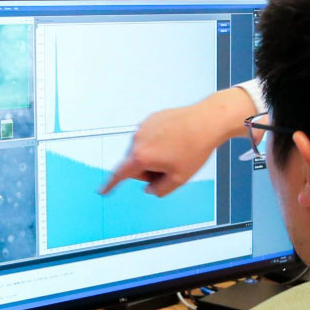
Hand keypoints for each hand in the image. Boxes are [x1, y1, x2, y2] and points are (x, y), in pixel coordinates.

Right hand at [100, 86, 253, 196]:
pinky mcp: (152, 119)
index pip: (121, 174)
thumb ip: (160, 190)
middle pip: (135, 163)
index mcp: (141, 156)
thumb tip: (150, 189)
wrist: (207, 121)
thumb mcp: (179, 178)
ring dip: (155, 156)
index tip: (102, 190)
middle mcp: (138, 140)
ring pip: (144, 150)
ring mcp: (144, 127)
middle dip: (149, 170)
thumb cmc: (195, 148)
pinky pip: (151, 137)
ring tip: (178, 151)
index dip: (111, 185)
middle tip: (171, 168)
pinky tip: (177, 141)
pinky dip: (160, 143)